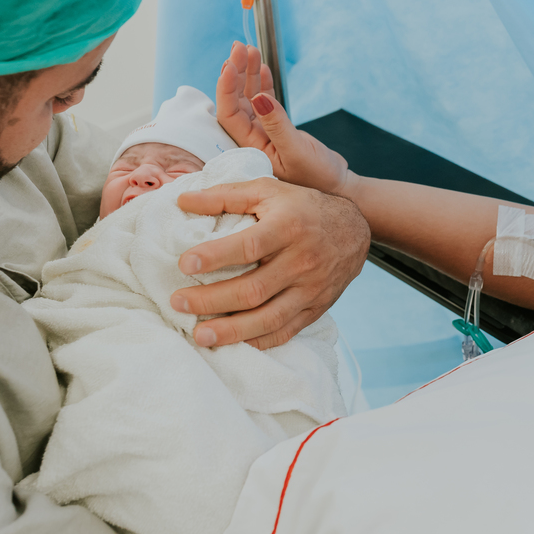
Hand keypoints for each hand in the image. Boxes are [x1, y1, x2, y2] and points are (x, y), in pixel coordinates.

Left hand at [171, 177, 369, 349]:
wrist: (355, 230)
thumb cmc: (304, 208)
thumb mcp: (268, 190)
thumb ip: (225, 195)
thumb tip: (183, 201)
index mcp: (288, 227)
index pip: (249, 246)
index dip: (215, 257)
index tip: (184, 264)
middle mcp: (302, 260)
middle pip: (254, 289)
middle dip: (211, 300)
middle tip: (178, 302)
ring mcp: (310, 289)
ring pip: (269, 318)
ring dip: (231, 330)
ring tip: (199, 335)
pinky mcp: (315, 308)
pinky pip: (285, 332)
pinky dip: (258, 341)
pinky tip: (233, 343)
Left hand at [216, 42, 351, 194]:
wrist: (337, 187)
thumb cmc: (318, 176)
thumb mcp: (297, 151)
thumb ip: (277, 125)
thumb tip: (258, 97)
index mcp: (251, 148)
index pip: (229, 114)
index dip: (226, 88)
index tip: (230, 64)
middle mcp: (253, 139)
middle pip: (236, 101)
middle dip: (236, 73)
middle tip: (239, 48)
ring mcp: (264, 132)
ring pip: (249, 98)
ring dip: (248, 73)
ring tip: (249, 49)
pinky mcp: (277, 128)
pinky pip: (264, 101)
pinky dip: (262, 83)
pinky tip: (261, 67)